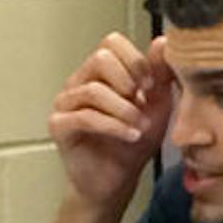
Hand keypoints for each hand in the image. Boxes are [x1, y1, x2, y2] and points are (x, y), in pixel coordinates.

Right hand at [48, 33, 173, 205]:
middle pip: (100, 58)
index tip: (151, 86)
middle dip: (128, 81)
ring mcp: (65, 103)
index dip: (136, 60)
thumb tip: (163, 41)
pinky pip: (85, 117)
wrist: (118, 180)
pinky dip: (114, 126)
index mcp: (100, 72)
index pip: (111, 42)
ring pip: (94, 90)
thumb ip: (159, 74)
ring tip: (140, 127)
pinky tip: (131, 136)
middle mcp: (79, 82)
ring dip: (125, 110)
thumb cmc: (134, 142)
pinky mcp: (60, 126)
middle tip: (144, 104)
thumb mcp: (157, 105)